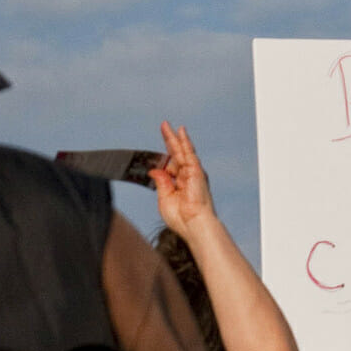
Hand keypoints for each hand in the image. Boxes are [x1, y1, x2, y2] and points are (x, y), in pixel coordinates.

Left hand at [150, 122, 214, 239]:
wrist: (193, 224)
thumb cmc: (181, 218)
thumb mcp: (164, 199)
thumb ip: (161, 182)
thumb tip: (155, 170)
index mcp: (178, 185)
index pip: (170, 167)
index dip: (162, 158)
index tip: (155, 153)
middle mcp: (186, 177)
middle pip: (176, 155)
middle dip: (169, 141)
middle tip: (163, 127)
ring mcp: (191, 173)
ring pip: (181, 151)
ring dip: (175, 138)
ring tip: (168, 126)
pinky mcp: (195, 171)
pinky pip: (189, 153)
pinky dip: (184, 142)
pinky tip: (180, 132)